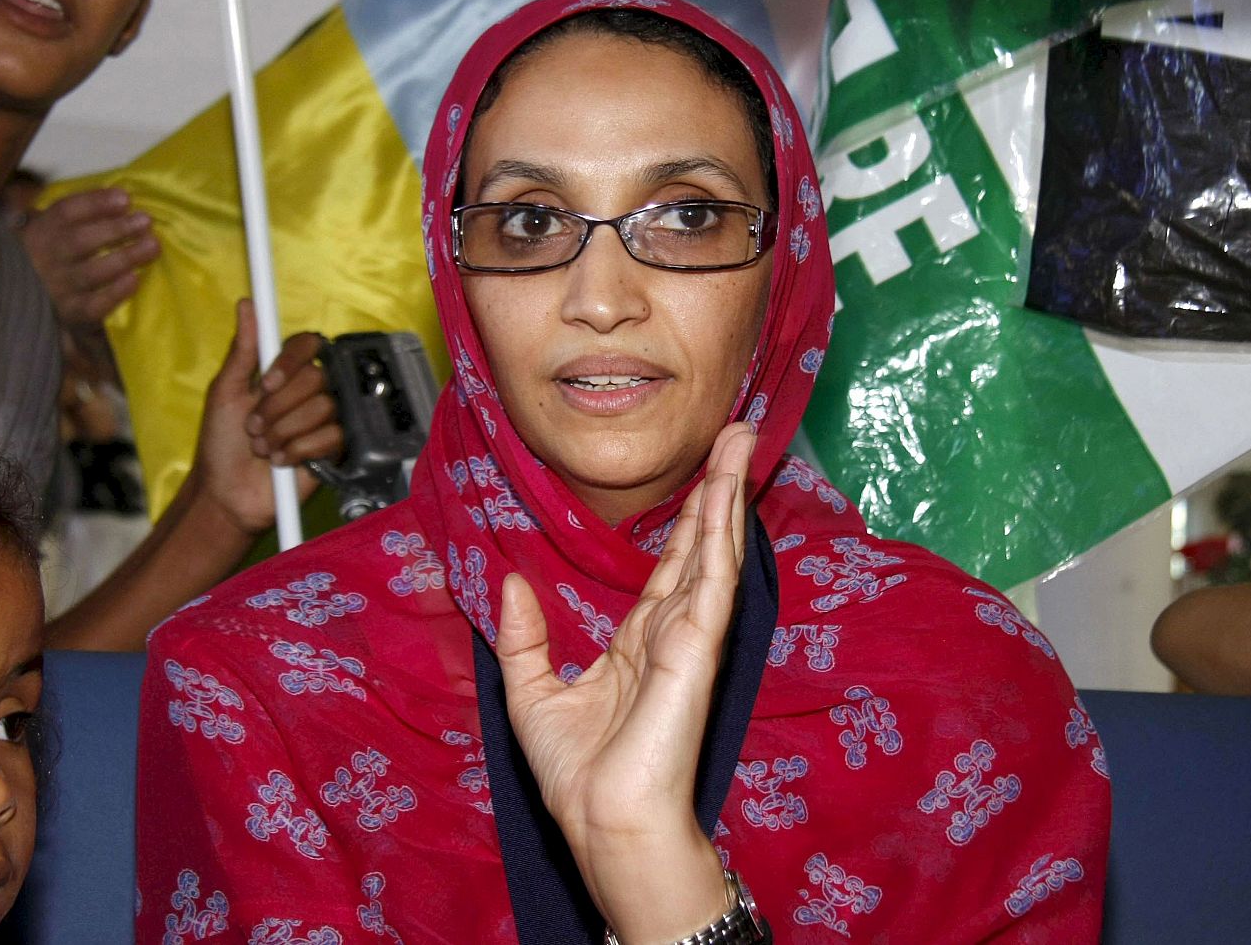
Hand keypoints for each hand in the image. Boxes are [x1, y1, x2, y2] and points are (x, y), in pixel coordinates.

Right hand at [19, 187, 159, 326]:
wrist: (30, 299)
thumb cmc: (54, 255)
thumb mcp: (54, 229)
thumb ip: (79, 213)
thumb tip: (121, 197)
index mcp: (41, 231)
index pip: (65, 212)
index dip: (95, 203)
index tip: (125, 198)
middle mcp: (46, 259)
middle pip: (80, 241)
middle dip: (116, 229)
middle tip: (145, 221)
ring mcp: (58, 288)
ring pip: (91, 273)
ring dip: (124, 257)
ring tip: (152, 246)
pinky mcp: (72, 313)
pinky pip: (93, 306)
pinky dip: (114, 293)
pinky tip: (134, 280)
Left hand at [190, 299, 343, 534]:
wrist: (226, 493)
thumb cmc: (220, 443)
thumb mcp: (224, 392)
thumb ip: (242, 350)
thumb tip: (246, 304)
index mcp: (283, 372)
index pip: (308, 345)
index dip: (290, 362)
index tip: (265, 384)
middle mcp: (308, 392)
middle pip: (315, 377)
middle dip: (277, 408)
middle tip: (253, 428)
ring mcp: (323, 420)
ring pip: (323, 407)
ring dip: (284, 432)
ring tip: (264, 448)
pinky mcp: (333, 449)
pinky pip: (332, 436)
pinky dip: (299, 450)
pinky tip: (282, 461)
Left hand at [496, 423, 755, 942]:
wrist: (600, 820)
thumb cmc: (577, 775)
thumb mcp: (533, 694)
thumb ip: (525, 637)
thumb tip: (511, 582)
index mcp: (639, 642)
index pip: (668, 566)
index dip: (686, 519)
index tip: (702, 473)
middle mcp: (671, 632)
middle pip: (700, 544)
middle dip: (717, 486)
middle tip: (735, 430)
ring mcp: (689, 638)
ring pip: (712, 549)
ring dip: (725, 492)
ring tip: (739, 439)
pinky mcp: (695, 648)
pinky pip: (711, 579)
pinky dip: (721, 533)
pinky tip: (727, 494)